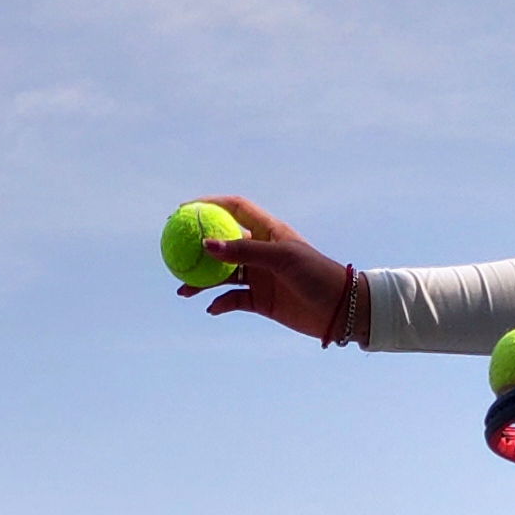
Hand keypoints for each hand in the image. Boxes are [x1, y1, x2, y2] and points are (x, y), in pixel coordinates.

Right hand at [186, 195, 349, 339]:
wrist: (340, 309)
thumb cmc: (317, 274)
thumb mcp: (281, 259)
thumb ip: (244, 251)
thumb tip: (207, 245)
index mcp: (268, 231)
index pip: (234, 209)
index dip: (210, 205)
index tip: (184, 210)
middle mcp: (261, 251)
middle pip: (221, 244)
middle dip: (197, 248)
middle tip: (174, 253)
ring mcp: (259, 276)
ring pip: (222, 275)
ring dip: (202, 281)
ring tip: (183, 291)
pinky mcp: (261, 301)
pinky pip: (233, 300)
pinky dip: (220, 304)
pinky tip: (212, 308)